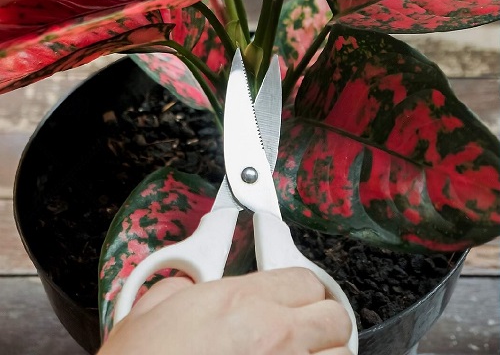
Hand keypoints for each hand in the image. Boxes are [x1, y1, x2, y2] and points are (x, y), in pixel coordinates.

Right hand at [99, 269, 352, 354]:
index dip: (303, 291)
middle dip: (324, 323)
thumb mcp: (147, 313)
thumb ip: (179, 289)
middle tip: (307, 334)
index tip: (297, 303)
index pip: (305, 280)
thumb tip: (186, 288)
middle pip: (334, 317)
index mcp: (241, 301)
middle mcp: (274, 335)